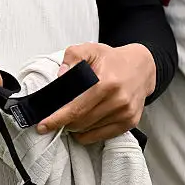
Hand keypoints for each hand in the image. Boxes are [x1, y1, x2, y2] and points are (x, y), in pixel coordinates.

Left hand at [37, 42, 155, 143]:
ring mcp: (125, 113)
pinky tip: (84, 124)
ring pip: (90, 130)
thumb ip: (72, 57)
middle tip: (56, 117)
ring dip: (76, 127)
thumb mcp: (90, 49)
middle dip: (64, 122)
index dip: (57, 119)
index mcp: (106, 82)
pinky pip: (102, 136)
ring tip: (72, 116)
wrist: (141, 66)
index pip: (76, 108)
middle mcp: (118, 100)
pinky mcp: (130, 122)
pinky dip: (88, 133)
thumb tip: (60, 76)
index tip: (43, 125)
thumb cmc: (113, 60)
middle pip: (81, 121)